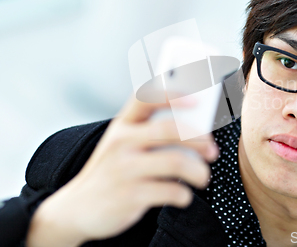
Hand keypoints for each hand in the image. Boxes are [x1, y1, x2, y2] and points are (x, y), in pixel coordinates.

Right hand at [26, 95, 218, 246]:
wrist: (77, 208)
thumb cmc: (112, 171)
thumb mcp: (123, 145)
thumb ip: (151, 134)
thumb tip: (197, 130)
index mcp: (122, 125)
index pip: (147, 98)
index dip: (174, 95)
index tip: (198, 100)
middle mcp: (121, 142)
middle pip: (171, 130)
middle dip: (200, 139)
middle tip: (212, 150)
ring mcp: (124, 169)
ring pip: (177, 162)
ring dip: (199, 171)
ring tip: (203, 177)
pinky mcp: (129, 195)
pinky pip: (172, 191)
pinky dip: (184, 195)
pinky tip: (182, 195)